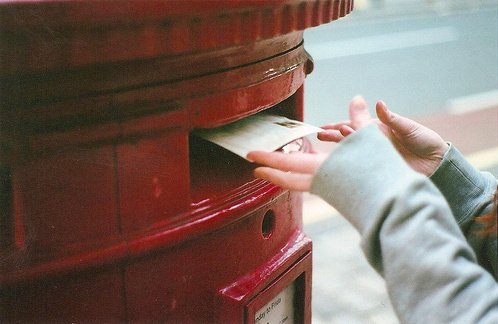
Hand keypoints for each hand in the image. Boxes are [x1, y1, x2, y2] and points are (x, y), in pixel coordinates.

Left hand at [246, 98, 373, 191]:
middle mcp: (322, 183)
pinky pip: (310, 186)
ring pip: (298, 186)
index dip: (267, 158)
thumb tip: (357, 97)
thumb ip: (359, 120)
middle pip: (288, 180)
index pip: (287, 162)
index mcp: (324, 169)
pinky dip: (299, 179)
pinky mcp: (335, 196)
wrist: (395, 201)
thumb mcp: (370, 140)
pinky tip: (301, 173)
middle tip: (254, 167)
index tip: (251, 156)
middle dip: (270, 172)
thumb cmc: (382, 169)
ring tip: (273, 170)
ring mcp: (328, 193)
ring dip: (283, 178)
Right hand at [320, 96, 448, 175]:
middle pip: (348, 139)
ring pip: (353, 152)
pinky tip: (341, 164)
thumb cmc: (425, 142)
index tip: (325, 126)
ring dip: (341, 148)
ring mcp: (375, 156)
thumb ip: (391, 119)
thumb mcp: (409, 128)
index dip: (338, 126)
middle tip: (320, 134)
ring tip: (328, 146)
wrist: (438, 163)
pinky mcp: (379, 169)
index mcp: (378, 129)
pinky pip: (361, 167)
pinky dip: (351, 165)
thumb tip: (378, 104)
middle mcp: (373, 143)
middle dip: (333, 136)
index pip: (354, 126)